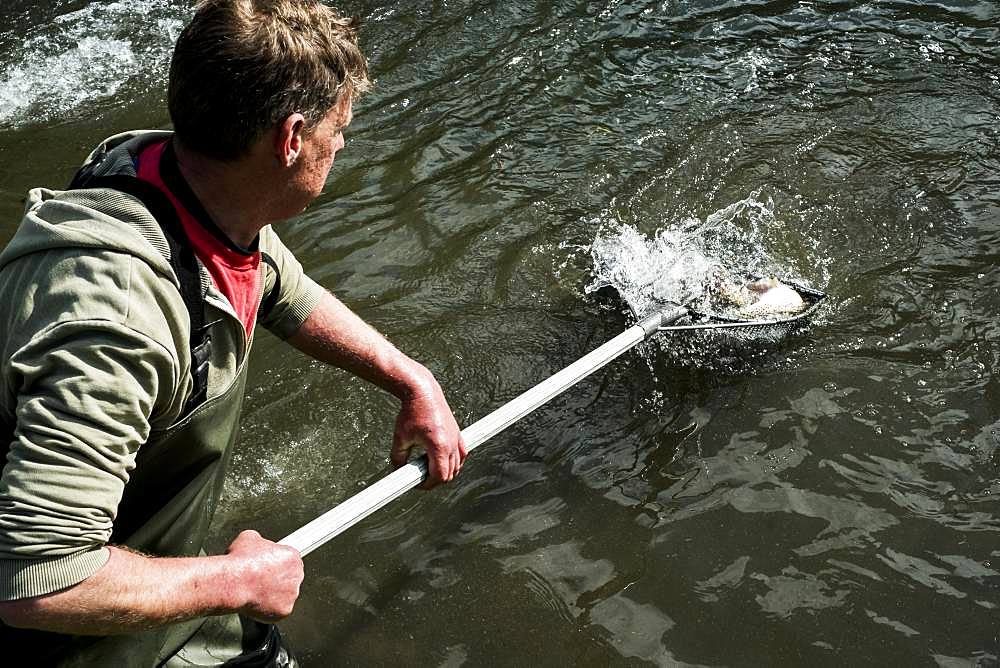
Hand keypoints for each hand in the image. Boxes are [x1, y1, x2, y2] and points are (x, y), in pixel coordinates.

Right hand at [226, 530, 303, 621]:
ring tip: (256, 590)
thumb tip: (257, 543)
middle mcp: (296, 575)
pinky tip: (257, 601)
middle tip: (260, 580)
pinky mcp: (285, 610)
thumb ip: (260, 542)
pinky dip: (268, 609)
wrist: (233, 583)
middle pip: (289, 578)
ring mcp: (292, 594)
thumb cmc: (240, 562)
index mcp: (292, 556)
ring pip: (284, 595)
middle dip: (276, 579)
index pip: (289, 560)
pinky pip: (277, 610)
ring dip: (273, 594)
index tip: (268, 567)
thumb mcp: (249, 538)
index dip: (276, 564)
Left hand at [390, 372, 466, 488]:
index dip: (428, 485)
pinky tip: (441, 458)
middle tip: (421, 476)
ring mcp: (457, 438)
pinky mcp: (458, 433)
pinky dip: (454, 461)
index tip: (419, 483)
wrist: (423, 392)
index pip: (440, 476)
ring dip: (445, 470)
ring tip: (428, 465)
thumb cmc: (412, 412)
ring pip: (457, 465)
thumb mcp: (400, 437)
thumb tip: (399, 469)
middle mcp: (451, 443)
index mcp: (439, 446)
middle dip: (435, 479)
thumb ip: (398, 458)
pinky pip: (462, 454)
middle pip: (450, 474)